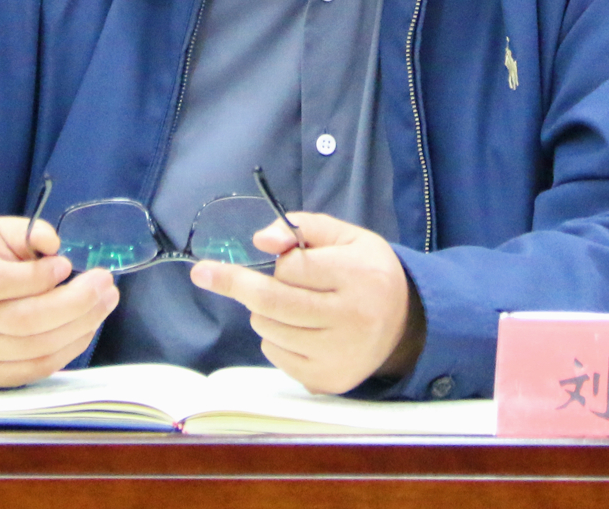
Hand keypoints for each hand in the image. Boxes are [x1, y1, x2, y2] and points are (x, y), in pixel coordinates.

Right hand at [0, 216, 118, 386]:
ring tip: (105, 301)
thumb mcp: (0, 230)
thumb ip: (29, 232)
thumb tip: (53, 245)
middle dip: (74, 302)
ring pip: (35, 348)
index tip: (65, 264)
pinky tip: (87, 325)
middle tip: (105, 283)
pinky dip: (69, 348)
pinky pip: (36, 368)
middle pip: (21, 320)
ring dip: (80, 325)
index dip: (35, 277)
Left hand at [189, 212, 423, 393]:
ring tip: (293, 304)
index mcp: (357, 276)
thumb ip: (303, 227)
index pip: (292, 266)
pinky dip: (276, 337)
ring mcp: (337, 355)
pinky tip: (301, 329)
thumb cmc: (368, 272)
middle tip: (203, 273)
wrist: (405, 324)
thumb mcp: (346, 236)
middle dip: (236, 283)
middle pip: (271, 301)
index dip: (282, 258)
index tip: (274, 253)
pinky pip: (275, 354)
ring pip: (267, 328)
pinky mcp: (326, 381)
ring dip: (266, 311)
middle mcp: (349, 319)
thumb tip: (262, 240)